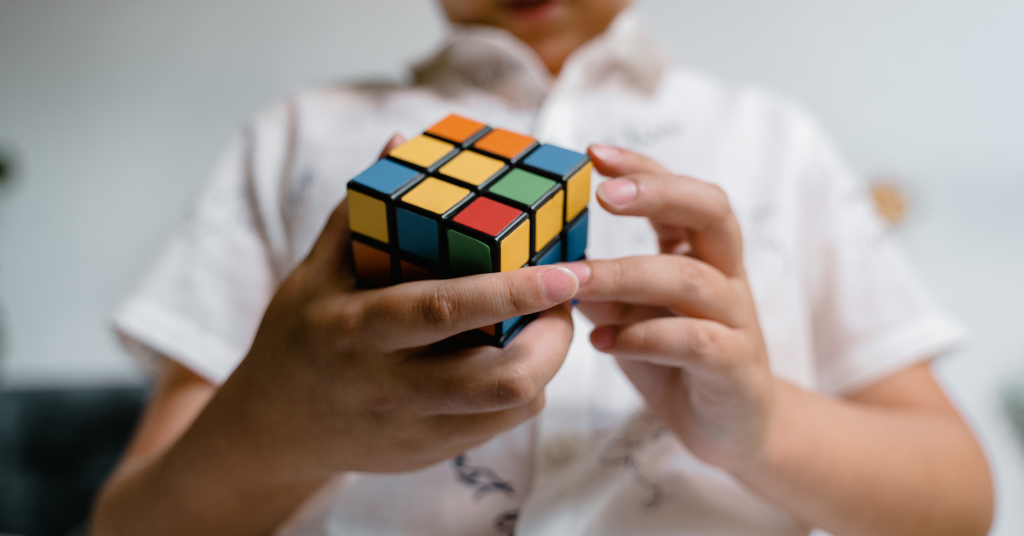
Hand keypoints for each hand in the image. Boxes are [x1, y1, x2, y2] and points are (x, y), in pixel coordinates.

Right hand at [206, 134, 579, 478]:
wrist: (273, 430)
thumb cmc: (299, 334)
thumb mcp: (315, 270)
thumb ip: (363, 211)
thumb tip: (403, 142)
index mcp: (357, 330)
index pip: (445, 311)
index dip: (513, 291)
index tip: (567, 270)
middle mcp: (388, 387)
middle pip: (499, 379)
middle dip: (554, 338)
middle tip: (564, 298)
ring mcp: (413, 430)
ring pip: (510, 407)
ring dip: (547, 363)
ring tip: (544, 323)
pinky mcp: (431, 454)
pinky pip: (499, 426)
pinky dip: (523, 388)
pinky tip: (513, 356)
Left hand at [564, 144, 773, 469]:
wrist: (732, 425)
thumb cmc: (674, 359)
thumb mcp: (628, 315)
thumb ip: (599, 287)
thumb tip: (543, 261)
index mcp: (701, 251)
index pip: (681, 193)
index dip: (642, 169)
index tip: (593, 153)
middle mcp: (725, 274)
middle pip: (711, 211)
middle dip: (657, 194)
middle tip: (603, 194)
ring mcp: (736, 318)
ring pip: (692, 278)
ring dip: (626, 275)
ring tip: (574, 282)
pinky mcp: (735, 365)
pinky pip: (696, 341)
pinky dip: (645, 338)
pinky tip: (603, 341)